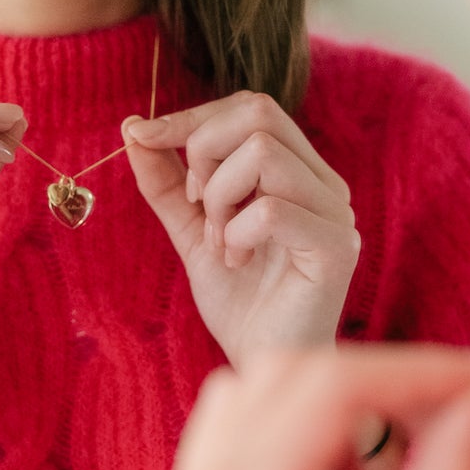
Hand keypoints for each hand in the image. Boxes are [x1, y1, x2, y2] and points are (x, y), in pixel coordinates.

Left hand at [123, 92, 360, 366]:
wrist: (262, 363)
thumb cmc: (239, 302)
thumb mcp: (192, 230)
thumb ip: (168, 183)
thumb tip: (133, 127)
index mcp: (300, 170)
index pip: (250, 106)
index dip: (191, 116)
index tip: (142, 136)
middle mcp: (325, 183)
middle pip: (258, 113)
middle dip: (203, 150)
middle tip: (196, 205)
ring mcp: (336, 213)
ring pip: (263, 154)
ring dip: (219, 197)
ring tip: (220, 242)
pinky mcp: (336, 248)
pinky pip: (271, 209)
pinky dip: (235, 232)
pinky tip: (235, 262)